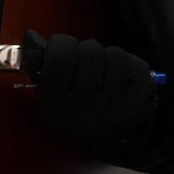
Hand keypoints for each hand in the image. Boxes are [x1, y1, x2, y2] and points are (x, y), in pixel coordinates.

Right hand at [21, 30, 156, 140]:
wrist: (113, 137)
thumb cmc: (80, 107)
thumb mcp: (53, 96)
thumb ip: (44, 67)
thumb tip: (32, 36)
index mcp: (58, 103)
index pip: (60, 55)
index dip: (63, 44)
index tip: (65, 49)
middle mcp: (86, 103)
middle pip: (89, 50)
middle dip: (89, 52)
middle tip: (89, 66)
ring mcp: (117, 100)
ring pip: (114, 53)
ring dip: (110, 58)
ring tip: (108, 76)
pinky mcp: (141, 96)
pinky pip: (135, 63)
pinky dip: (131, 66)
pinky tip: (125, 83)